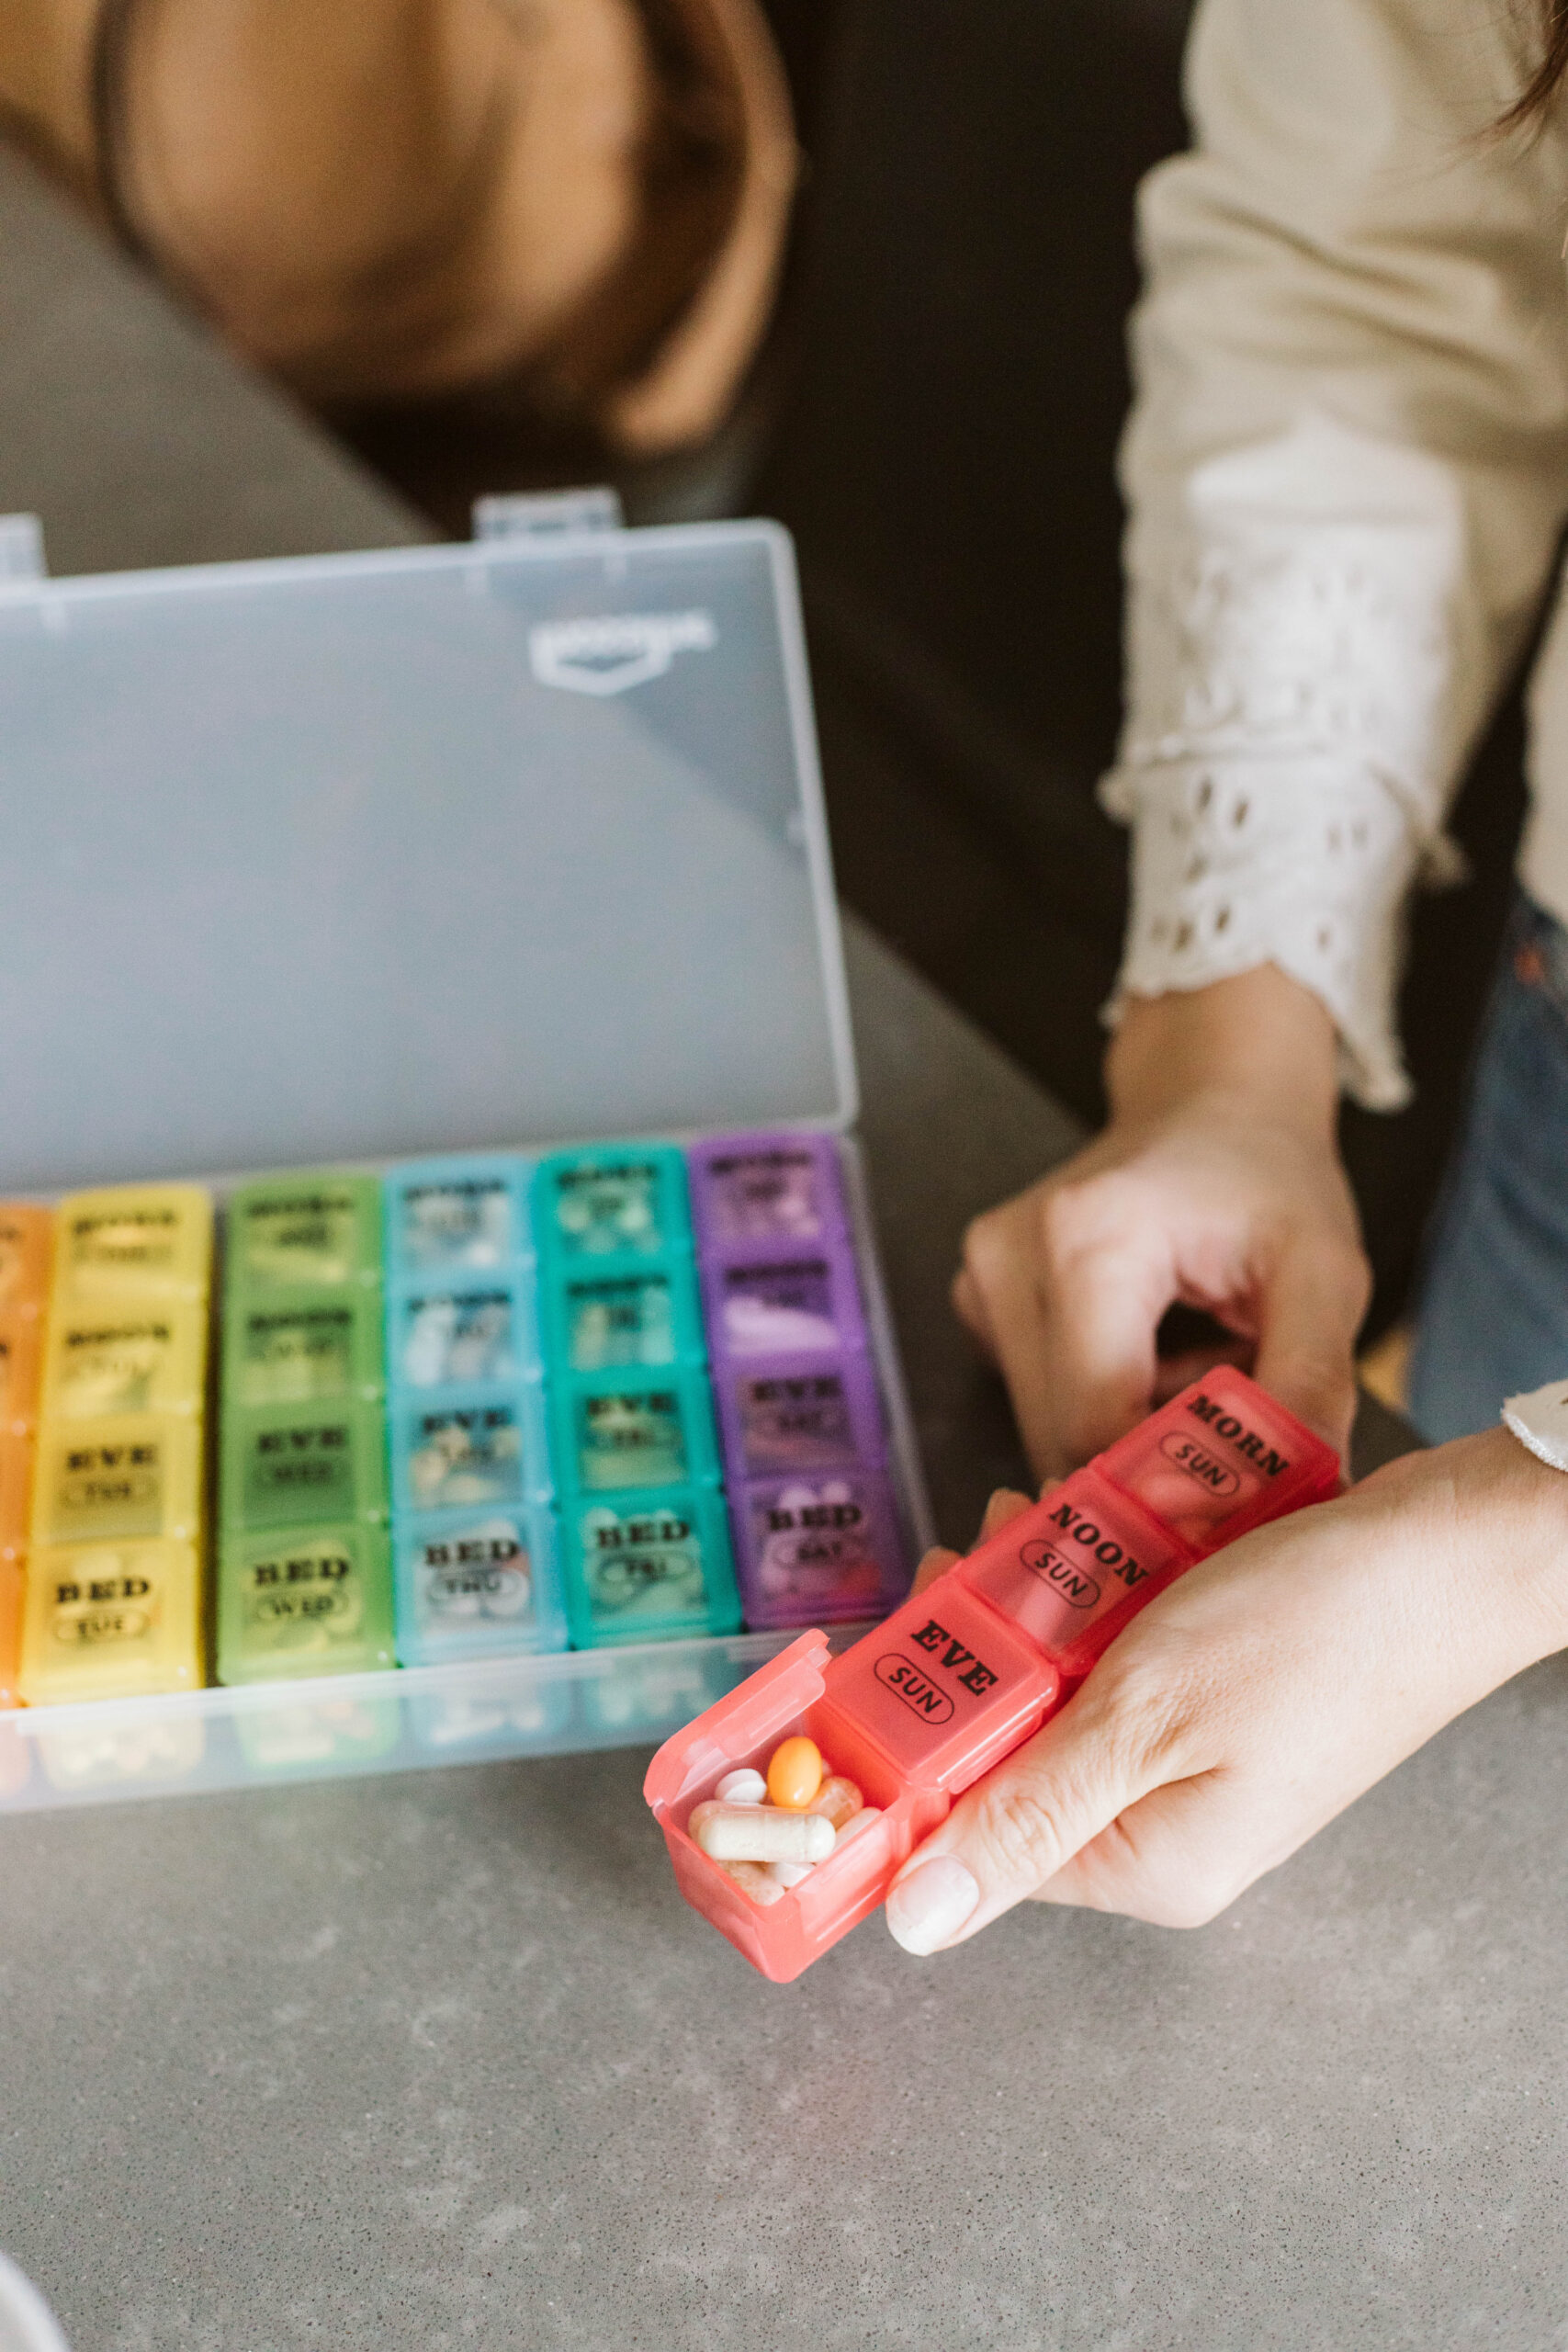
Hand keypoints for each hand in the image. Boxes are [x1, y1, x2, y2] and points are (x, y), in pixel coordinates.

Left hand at [883, 1431, 1567, 1953]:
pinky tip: (1103, 1531)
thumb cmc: (1315, 1626)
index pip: (977, 1836)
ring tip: (1042, 1526)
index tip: (882, 1658)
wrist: (1454, 1548)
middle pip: (1016, 1750)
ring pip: (1064, 1684)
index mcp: (1149, 1863)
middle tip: (978, 1557)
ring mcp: (1201, 1758)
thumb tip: (917, 1923)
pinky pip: (1122, 1651)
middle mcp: (1170, 1826)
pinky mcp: (1224, 1696)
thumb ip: (1026, 1812)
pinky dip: (1101, 1591)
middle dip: (982, 1650)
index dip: (918, 1746)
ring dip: (1038, 1603)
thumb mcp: (1144, 1714)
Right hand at [953, 967, 1370, 1478]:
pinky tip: (1155, 1348)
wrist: (1212, 1103)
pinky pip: (1039, 1402)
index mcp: (1088, 1241)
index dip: (1168, 1484)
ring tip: (1199, 1358)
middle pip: (1064, 1439)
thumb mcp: (1323, 1274)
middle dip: (1154, 1455)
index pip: (1097, 1426)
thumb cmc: (1267, 1180)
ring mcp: (981, 1278)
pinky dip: (1104, 1403)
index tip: (1240, 1496)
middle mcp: (1009, 1257)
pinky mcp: (978, 1300)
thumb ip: (1310, 1385)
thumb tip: (1300, 1497)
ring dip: (1131, 1430)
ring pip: (1049, 1432)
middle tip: (1235, 1396)